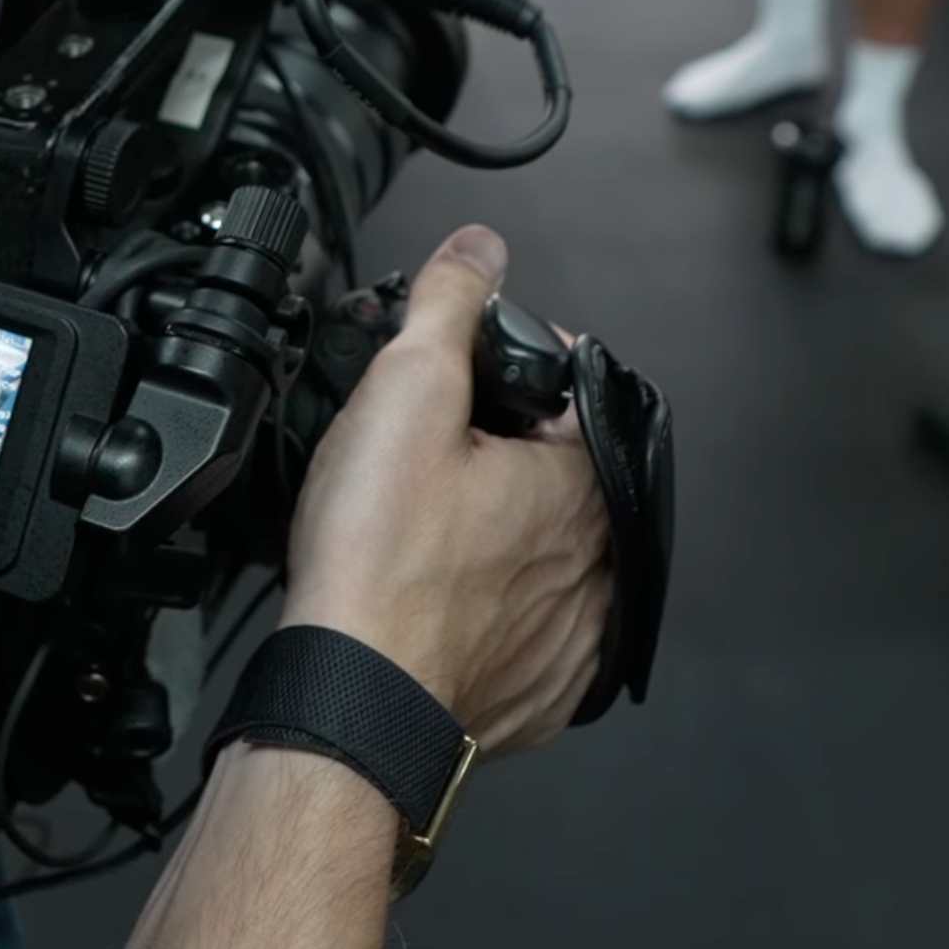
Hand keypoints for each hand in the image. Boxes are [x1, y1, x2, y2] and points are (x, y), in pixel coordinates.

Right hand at [281, 226, 613, 756]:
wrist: (352, 698)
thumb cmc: (377, 564)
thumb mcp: (404, 393)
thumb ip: (448, 307)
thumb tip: (478, 250)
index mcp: (581, 482)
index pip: (571, 390)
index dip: (508, 367)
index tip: (458, 378)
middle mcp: (597, 560)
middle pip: (556, 473)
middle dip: (499, 453)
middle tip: (423, 457)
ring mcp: (574, 634)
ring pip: (544, 555)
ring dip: (498, 535)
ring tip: (421, 533)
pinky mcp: (542, 692)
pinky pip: (529, 631)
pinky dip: (490, 612)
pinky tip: (435, 601)